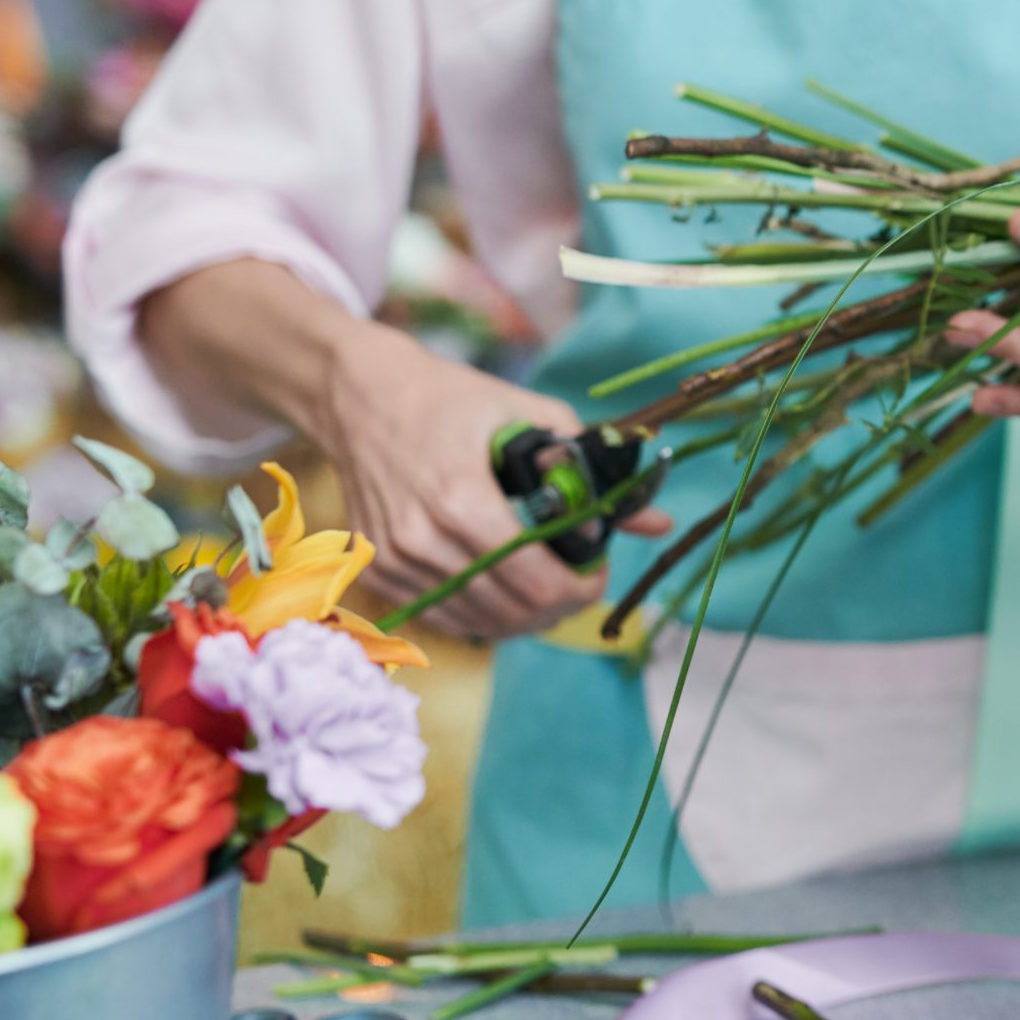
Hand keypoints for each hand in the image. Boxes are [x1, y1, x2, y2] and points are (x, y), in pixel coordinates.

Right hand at [309, 323, 672, 638]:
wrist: (362, 398)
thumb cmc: (452, 400)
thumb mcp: (530, 417)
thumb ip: (593, 472)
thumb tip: (657, 523)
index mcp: (460, 499)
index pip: (534, 579)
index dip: (579, 587)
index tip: (598, 572)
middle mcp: (421, 539)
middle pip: (510, 609)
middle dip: (560, 605)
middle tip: (582, 584)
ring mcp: (394, 560)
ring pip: (479, 622)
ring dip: (526, 617)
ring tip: (551, 591)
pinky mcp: (379, 571)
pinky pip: (444, 616)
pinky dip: (484, 615)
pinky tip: (508, 593)